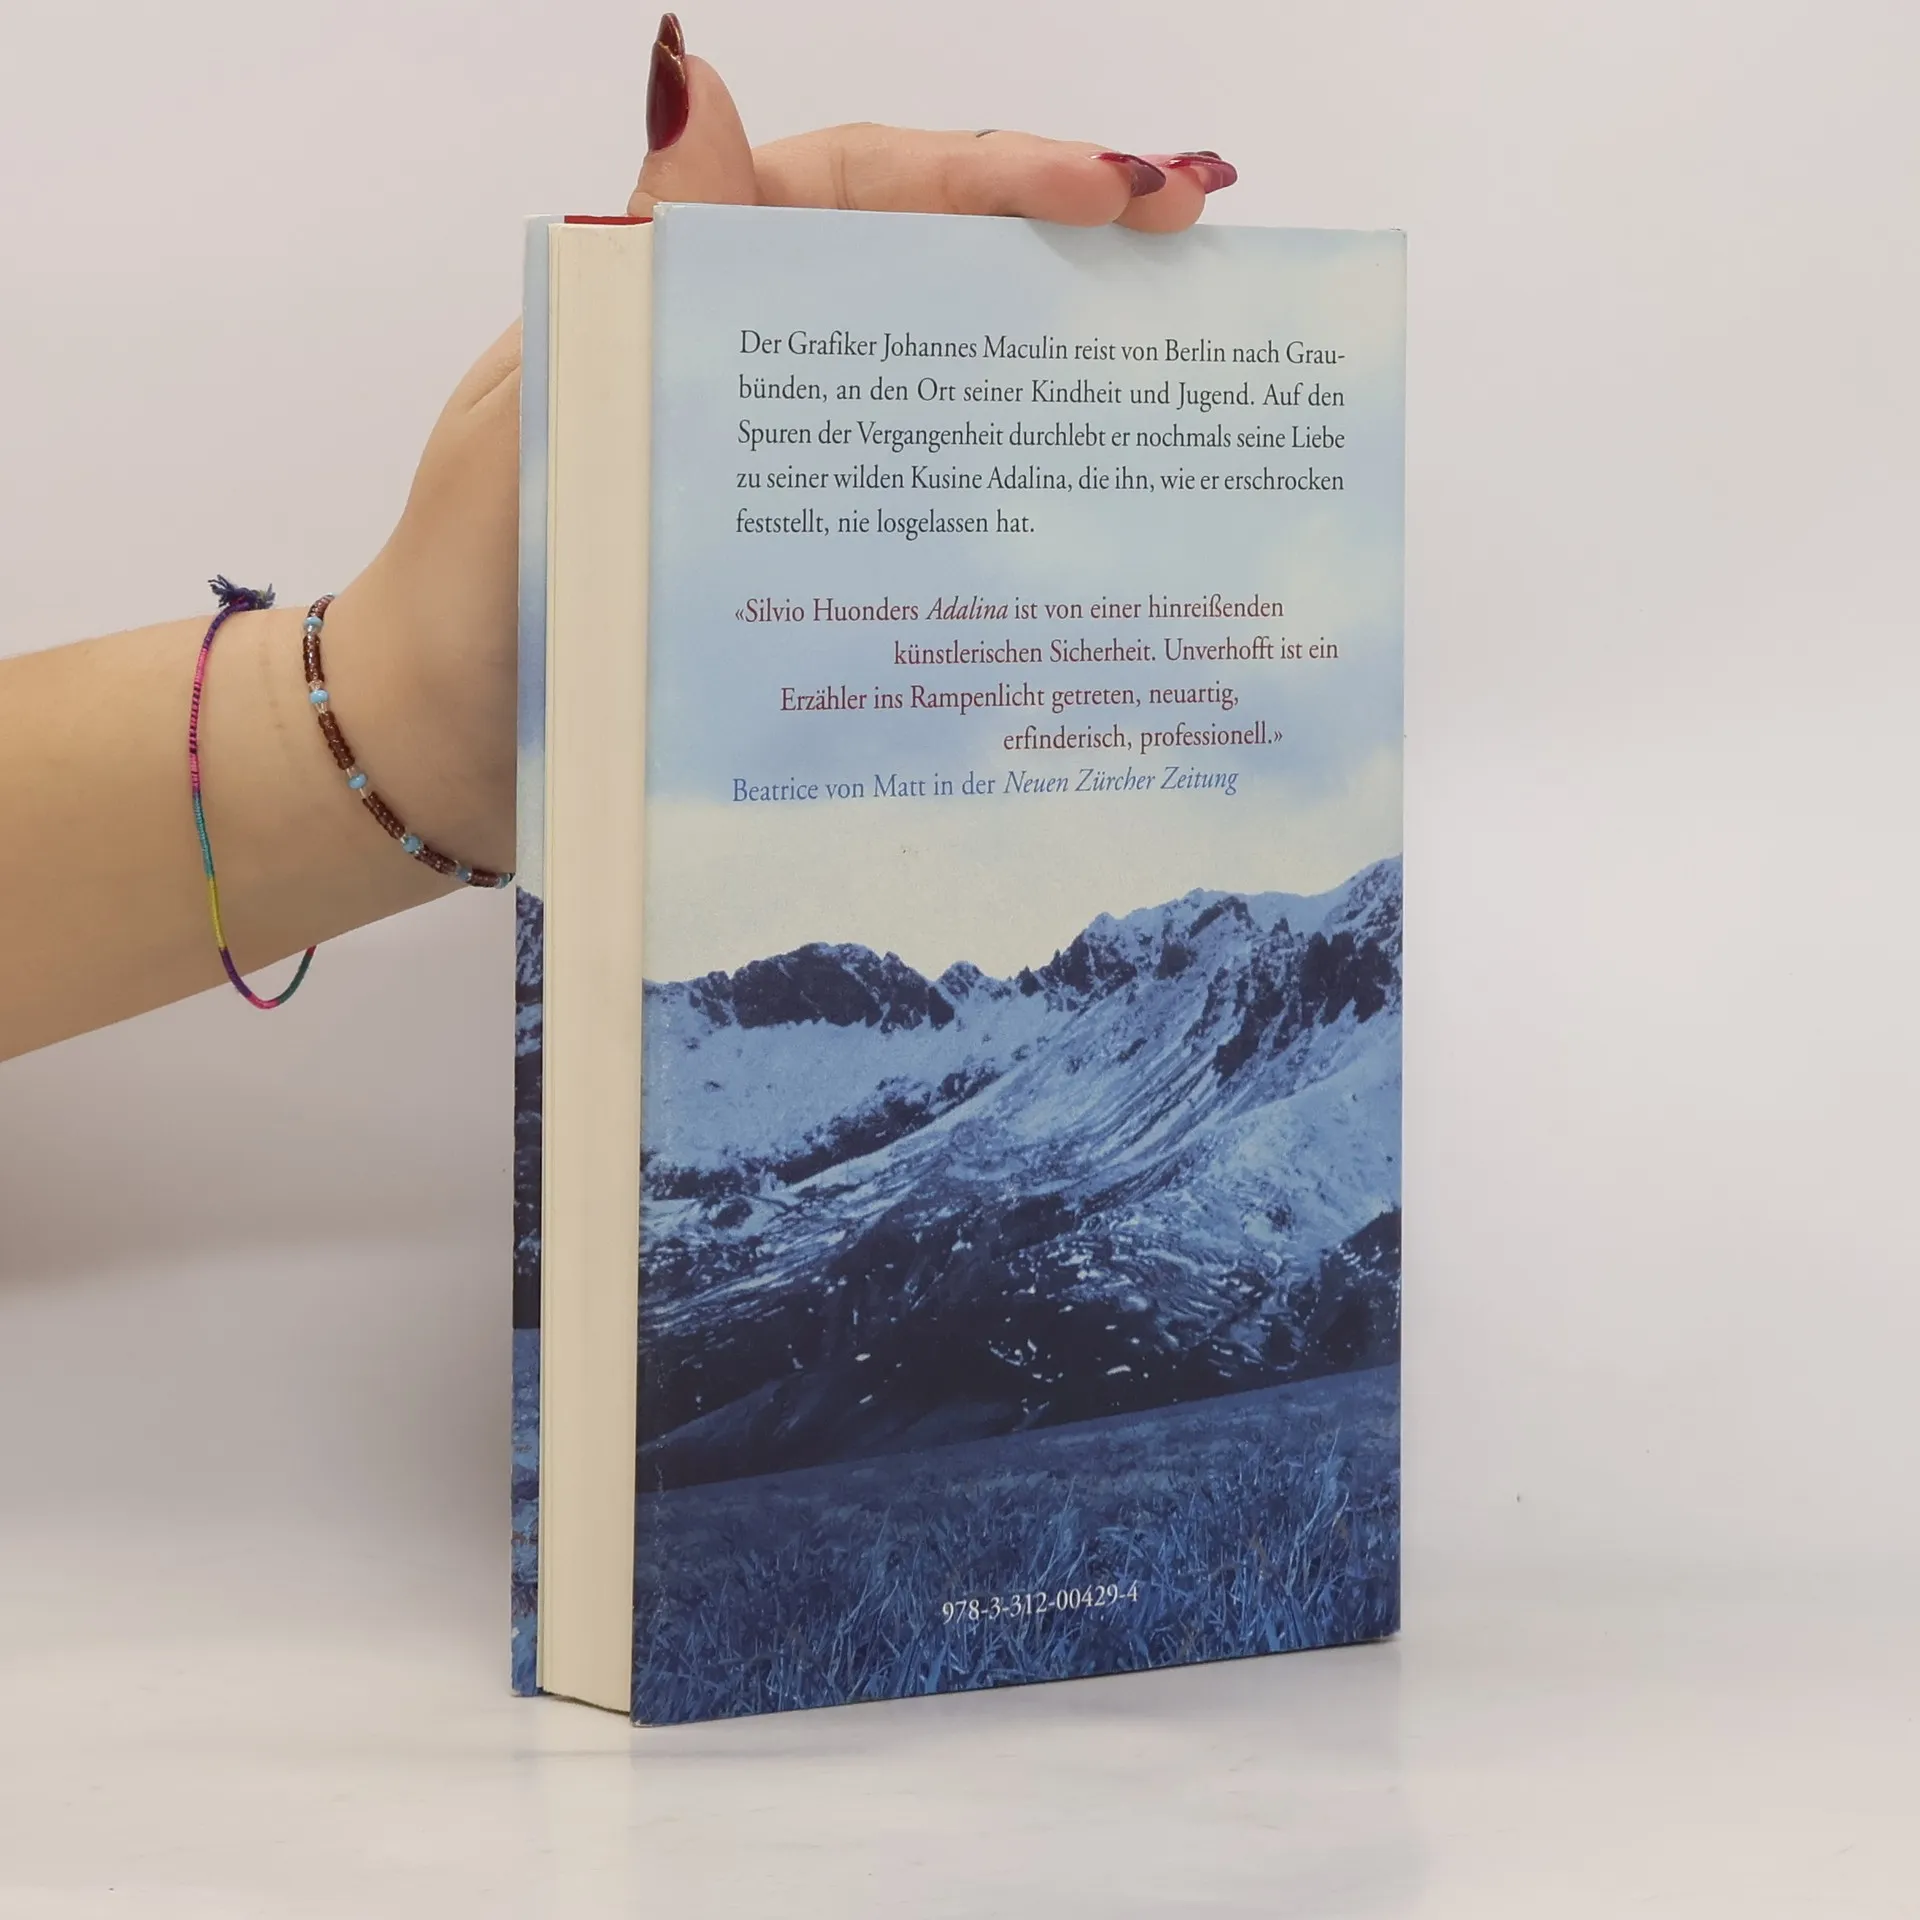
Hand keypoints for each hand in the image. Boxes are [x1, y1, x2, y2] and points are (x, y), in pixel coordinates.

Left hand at [329, 14, 1236, 876]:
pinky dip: (1006, 513)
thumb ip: (635, 272)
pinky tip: (1091, 529)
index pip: (857, 189)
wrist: (444, 760)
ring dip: (1050, 372)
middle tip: (1187, 244)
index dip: (991, 177)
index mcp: (682, 284)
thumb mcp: (547, 416)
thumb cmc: (471, 591)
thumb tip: (691, 73)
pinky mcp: (813, 569)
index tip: (1113, 194)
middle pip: (926, 275)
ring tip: (1169, 365)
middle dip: (1058, 248)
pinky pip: (923, 516)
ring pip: (938, 393)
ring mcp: (793, 470)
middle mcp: (752, 362)